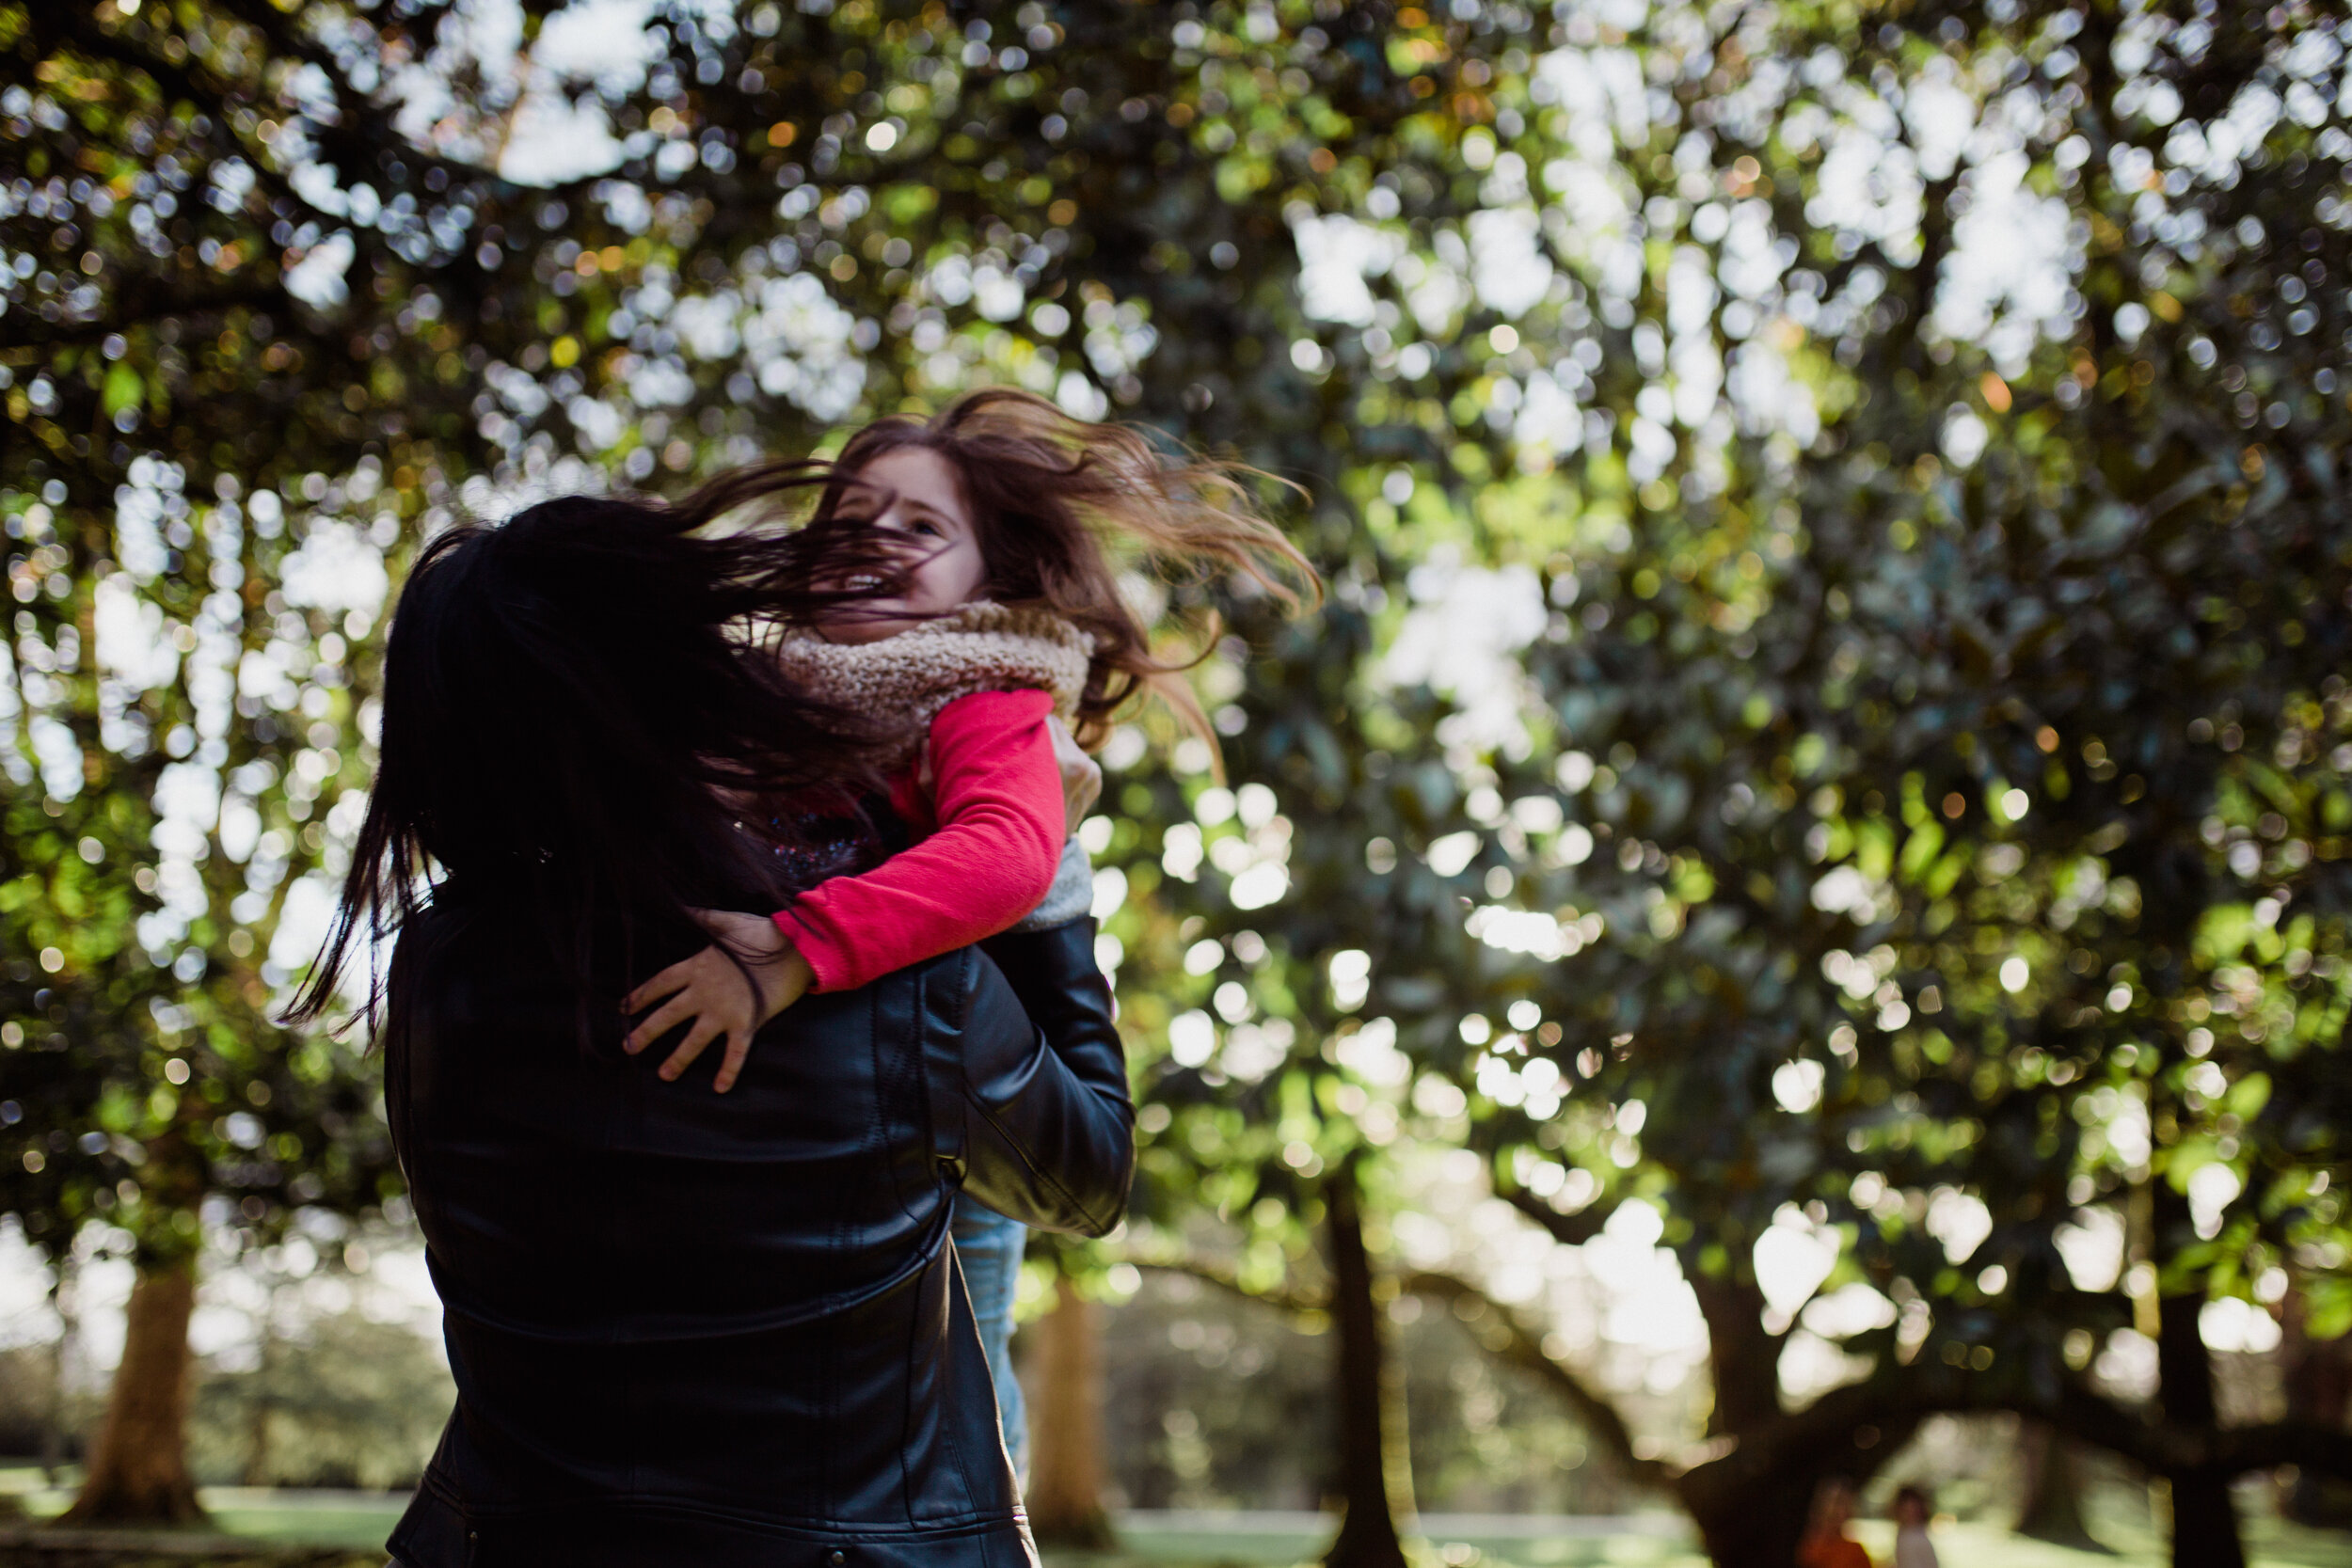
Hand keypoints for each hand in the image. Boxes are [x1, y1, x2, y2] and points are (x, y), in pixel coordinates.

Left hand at [620, 910, 815, 1092]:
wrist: (794, 948)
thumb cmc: (761, 932)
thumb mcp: (726, 921)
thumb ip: (703, 918)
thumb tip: (682, 906)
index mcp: (697, 967)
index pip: (661, 983)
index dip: (641, 996)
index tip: (624, 1008)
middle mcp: (705, 992)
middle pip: (668, 1015)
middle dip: (646, 1032)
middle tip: (629, 1048)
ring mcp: (724, 1010)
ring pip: (694, 1040)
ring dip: (678, 1059)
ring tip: (664, 1075)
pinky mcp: (747, 1023)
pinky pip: (735, 1052)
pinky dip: (728, 1071)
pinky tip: (719, 1088)